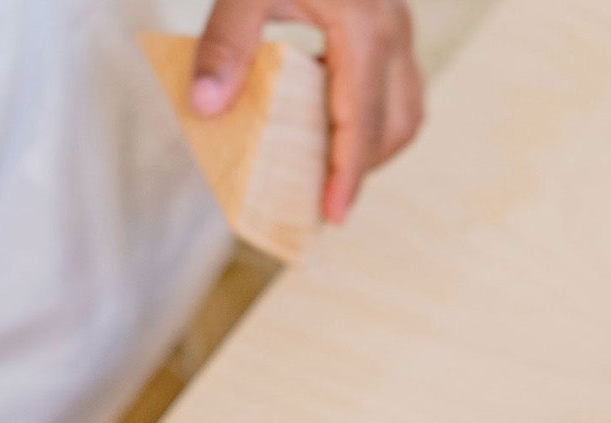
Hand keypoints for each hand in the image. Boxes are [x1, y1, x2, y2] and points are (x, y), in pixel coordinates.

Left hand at [191, 0, 423, 223]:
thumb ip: (226, 43)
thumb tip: (205, 109)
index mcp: (364, 28)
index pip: (362, 123)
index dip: (348, 176)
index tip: (332, 216)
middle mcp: (393, 28)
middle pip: (397, 124)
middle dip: (363, 167)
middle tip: (322, 196)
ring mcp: (397, 22)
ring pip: (405, 107)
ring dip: (372, 144)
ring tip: (328, 166)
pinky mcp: (389, 17)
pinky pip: (397, 84)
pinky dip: (372, 115)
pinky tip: (332, 120)